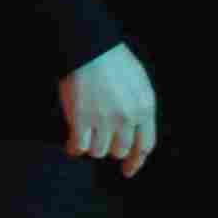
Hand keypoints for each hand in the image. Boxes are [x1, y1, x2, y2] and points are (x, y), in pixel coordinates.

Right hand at [58, 43, 159, 172]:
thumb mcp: (139, 82)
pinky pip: (80, 147)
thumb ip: (140, 107)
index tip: (128, 170)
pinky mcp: (81, 120)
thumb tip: (134, 132)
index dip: (136, 161)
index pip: (145, 145)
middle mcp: (127, 117)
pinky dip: (75, 147)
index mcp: (144, 107)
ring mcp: (104, 120)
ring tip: (87, 133)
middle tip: (102, 138)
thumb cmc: (112, 60)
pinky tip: (73, 143)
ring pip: (99, 151)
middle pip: (121, 150)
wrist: (88, 47)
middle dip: (112, 147)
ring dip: (93, 145)